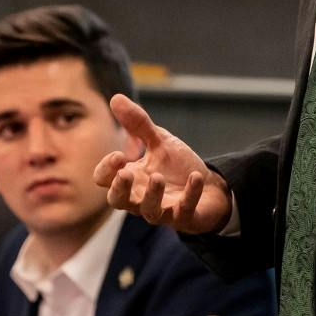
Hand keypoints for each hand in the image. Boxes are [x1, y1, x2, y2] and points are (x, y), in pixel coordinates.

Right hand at [93, 95, 233, 234]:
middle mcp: (140, 197)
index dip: (107, 169)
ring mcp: (163, 210)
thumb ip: (138, 124)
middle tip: (125, 173)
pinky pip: (184, 210)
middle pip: (118, 201)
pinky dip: (190, 194)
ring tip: (158, 177)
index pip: (104, 179)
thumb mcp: (159, 142)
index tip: (119, 154)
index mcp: (130, 178)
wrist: (210, 187)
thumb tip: (116, 98)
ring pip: (149, 211)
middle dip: (119, 189)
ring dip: (152, 195)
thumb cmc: (177, 167)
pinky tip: (195, 177)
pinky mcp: (185, 217)